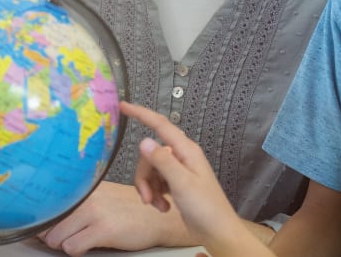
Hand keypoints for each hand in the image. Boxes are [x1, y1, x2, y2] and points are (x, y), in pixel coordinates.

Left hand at [38, 179, 191, 255]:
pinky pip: (72, 247)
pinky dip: (76, 251)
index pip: (45, 205)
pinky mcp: (103, 229)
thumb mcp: (98, 198)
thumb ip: (74, 204)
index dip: (43, 221)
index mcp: (80, 188)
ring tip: (80, 240)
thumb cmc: (126, 208)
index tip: (42, 226)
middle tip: (68, 236)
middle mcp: (84, 197)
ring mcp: (93, 212)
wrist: (156, 215)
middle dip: (53, 236)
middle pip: (47, 225)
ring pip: (55, 238)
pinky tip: (88, 245)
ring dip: (64, 244)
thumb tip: (45, 219)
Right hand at [120, 102, 269, 255]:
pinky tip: (163, 207)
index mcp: (186, 150)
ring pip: (150, 170)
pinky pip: (155, 182)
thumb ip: (162, 161)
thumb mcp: (181, 183)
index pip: (160, 125)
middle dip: (143, 175)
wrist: (217, 233)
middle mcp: (181, 156)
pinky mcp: (175, 184)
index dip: (141, 113)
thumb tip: (143, 140)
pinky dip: (155, 194)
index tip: (122, 106)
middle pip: (149, 155)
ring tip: (157, 205)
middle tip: (146, 196)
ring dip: (149, 188)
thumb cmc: (205, 207)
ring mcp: (178, 171)